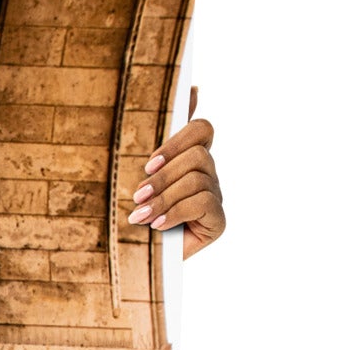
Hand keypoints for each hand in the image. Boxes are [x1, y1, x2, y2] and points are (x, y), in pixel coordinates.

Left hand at [128, 107, 223, 258]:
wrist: (132, 259)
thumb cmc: (131, 212)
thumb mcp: (135, 175)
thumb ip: (154, 137)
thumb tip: (192, 90)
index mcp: (189, 158)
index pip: (201, 128)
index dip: (178, 139)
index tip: (149, 162)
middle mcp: (207, 174)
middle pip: (199, 154)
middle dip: (164, 174)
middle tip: (138, 194)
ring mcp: (215, 196)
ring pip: (197, 179)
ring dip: (164, 197)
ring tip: (140, 215)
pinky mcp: (218, 220)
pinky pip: (204, 203)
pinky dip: (176, 212)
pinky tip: (158, 225)